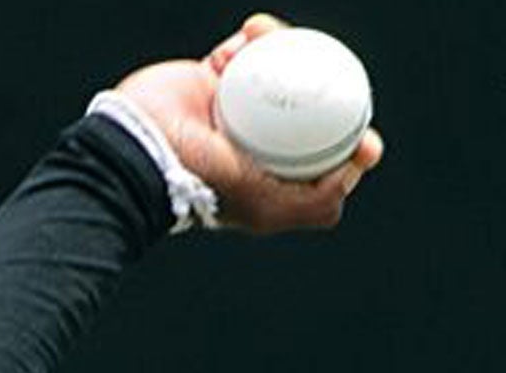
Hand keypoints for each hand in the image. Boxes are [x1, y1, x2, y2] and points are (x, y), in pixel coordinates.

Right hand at [113, 13, 384, 233]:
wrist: (141, 146)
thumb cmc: (202, 181)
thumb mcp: (267, 206)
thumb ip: (316, 203)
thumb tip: (358, 168)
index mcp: (273, 180)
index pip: (324, 161)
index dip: (349, 145)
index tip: (364, 134)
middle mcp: (258, 146)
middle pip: (308, 111)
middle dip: (323, 85)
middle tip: (336, 70)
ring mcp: (237, 110)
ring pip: (280, 72)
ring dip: (287, 48)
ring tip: (276, 40)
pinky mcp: (213, 78)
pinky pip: (245, 51)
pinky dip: (253, 39)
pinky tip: (254, 32)